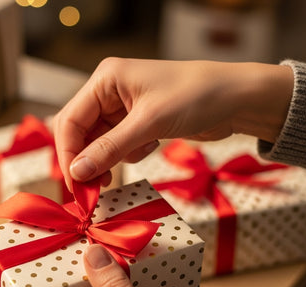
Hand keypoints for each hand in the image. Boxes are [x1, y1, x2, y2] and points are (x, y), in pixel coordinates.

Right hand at [53, 58, 292, 187]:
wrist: (237, 99)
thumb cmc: (196, 97)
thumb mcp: (149, 122)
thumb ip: (110, 148)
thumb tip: (77, 172)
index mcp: (105, 79)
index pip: (71, 120)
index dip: (68, 154)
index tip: (75, 184)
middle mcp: (110, 92)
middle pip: (81, 132)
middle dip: (86, 160)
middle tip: (93, 188)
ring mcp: (124, 108)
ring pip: (100, 142)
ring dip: (110, 159)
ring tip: (126, 166)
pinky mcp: (138, 123)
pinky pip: (120, 145)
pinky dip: (130, 153)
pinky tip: (150, 146)